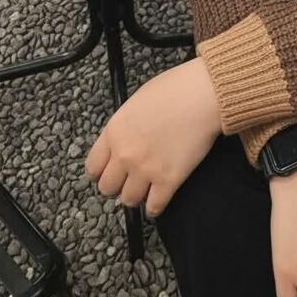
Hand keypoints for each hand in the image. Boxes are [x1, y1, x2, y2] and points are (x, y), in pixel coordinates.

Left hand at [85, 57, 220, 218]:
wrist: (203, 94)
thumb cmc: (175, 89)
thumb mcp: (136, 101)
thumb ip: (124, 126)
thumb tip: (122, 141)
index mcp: (115, 131)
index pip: (93, 166)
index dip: (101, 172)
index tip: (109, 172)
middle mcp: (125, 154)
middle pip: (107, 188)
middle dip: (118, 185)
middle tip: (128, 180)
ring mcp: (146, 169)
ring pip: (128, 200)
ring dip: (136, 196)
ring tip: (145, 188)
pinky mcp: (168, 180)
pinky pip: (154, 207)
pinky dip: (155, 207)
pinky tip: (158, 200)